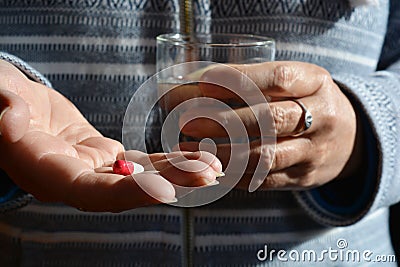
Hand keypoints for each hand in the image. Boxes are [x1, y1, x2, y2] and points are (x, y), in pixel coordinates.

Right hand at [0, 60, 220, 210]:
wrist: (18, 108)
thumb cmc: (2, 100)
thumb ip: (3, 109)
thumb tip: (9, 112)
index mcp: (46, 173)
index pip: (90, 192)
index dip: (127, 193)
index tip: (166, 191)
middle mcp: (74, 180)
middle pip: (125, 190)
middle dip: (168, 184)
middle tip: (208, 175)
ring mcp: (94, 170)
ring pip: (139, 176)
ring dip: (177, 173)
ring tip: (212, 166)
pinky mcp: (107, 157)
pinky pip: (140, 162)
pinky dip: (167, 160)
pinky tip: (194, 157)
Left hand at [178, 61, 360, 190]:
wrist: (350, 138)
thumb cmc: (308, 102)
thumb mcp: (295, 81)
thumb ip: (254, 79)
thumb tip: (196, 82)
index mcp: (316, 82)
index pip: (279, 78)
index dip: (240, 80)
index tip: (204, 83)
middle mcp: (321, 116)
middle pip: (270, 119)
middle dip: (223, 121)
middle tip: (187, 121)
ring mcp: (314, 150)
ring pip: (266, 155)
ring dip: (222, 153)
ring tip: (188, 150)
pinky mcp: (304, 177)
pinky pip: (265, 179)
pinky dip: (232, 174)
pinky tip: (208, 167)